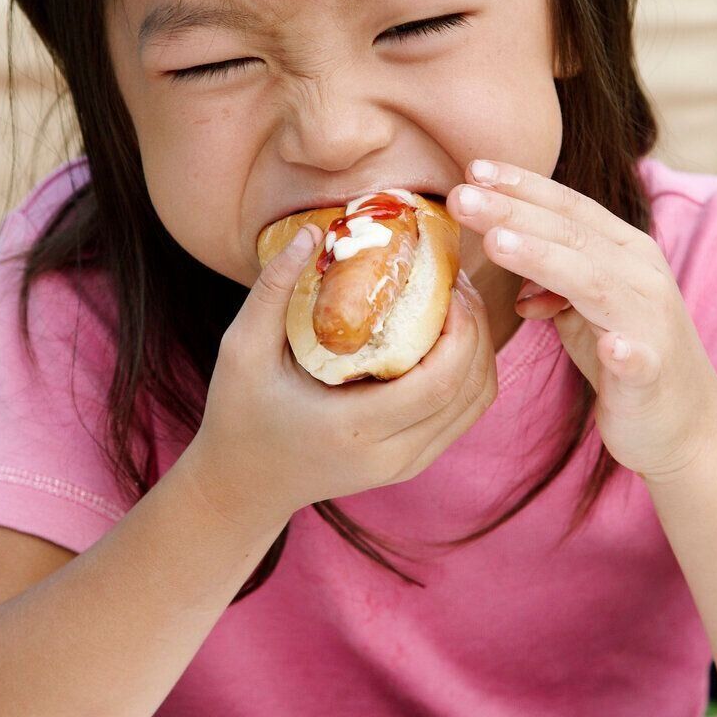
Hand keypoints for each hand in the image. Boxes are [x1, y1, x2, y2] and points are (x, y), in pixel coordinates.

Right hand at [185, 223, 498, 530]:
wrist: (242, 485)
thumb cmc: (237, 413)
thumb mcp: (242, 349)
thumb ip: (272, 288)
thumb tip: (313, 231)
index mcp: (353, 429)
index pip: (438, 383)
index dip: (461, 331)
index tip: (447, 284)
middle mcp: (391, 456)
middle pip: (470, 390)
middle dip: (477, 328)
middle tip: (456, 281)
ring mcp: (406, 465)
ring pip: (476, 404)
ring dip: (479, 349)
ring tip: (456, 303)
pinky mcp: (411, 464)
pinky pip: (463, 415)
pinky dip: (469, 373)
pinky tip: (447, 336)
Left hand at [446, 159, 716, 478]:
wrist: (686, 422)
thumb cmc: (625, 355)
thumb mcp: (580, 305)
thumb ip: (547, 272)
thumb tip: (502, 245)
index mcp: (624, 252)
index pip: (569, 208)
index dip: (523, 186)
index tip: (474, 168)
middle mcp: (641, 276)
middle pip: (570, 235)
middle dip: (513, 212)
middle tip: (461, 197)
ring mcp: (651, 322)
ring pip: (594, 283)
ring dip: (544, 260)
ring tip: (496, 243)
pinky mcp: (653, 371)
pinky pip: (638, 358)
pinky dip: (625, 351)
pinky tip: (610, 347)